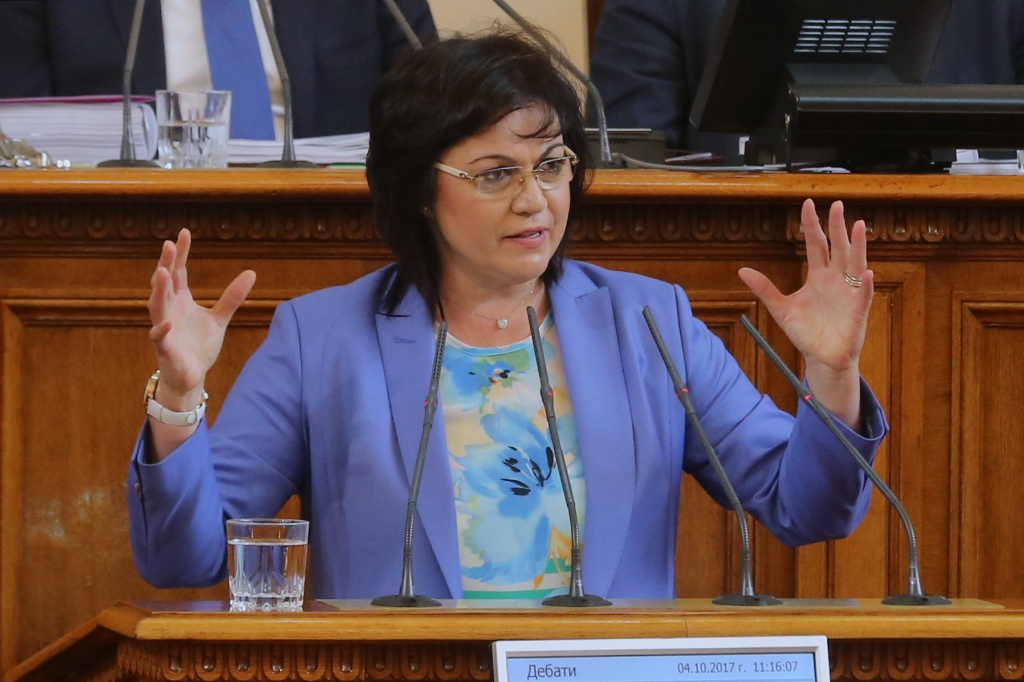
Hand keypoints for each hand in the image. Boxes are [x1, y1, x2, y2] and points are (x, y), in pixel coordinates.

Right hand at [147, 228, 255, 408]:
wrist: (192, 376)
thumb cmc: (200, 345)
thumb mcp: (220, 318)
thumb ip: (232, 297)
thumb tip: (251, 272)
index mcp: (180, 300)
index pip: (178, 271)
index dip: (180, 253)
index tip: (184, 233)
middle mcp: (169, 310)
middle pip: (164, 283)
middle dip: (165, 264)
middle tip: (168, 244)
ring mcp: (164, 328)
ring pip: (157, 306)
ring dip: (158, 290)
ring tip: (161, 272)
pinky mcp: (164, 348)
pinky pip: (159, 336)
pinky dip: (161, 329)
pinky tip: (168, 321)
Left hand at [738, 199, 871, 427]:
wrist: (822, 357)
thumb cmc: (806, 332)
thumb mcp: (781, 309)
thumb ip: (765, 289)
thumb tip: (743, 270)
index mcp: (818, 276)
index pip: (815, 244)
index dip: (812, 226)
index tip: (808, 204)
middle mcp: (835, 279)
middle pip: (837, 247)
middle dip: (837, 227)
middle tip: (838, 205)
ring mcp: (848, 293)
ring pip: (855, 264)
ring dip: (858, 246)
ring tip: (858, 226)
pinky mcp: (857, 312)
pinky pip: (863, 296)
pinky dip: (865, 285)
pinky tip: (867, 273)